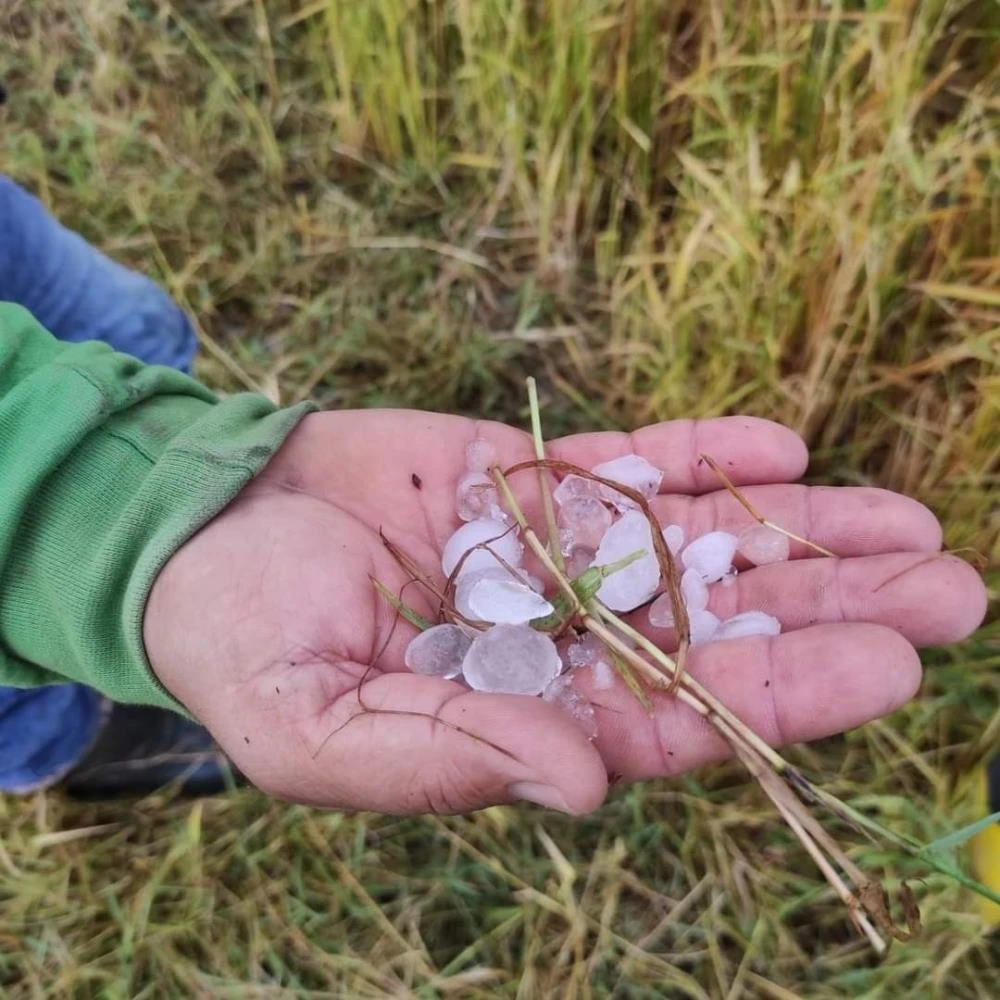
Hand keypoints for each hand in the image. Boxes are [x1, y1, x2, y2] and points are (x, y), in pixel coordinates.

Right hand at [144, 410, 986, 813]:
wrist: (201, 538)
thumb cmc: (242, 648)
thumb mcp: (315, 731)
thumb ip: (446, 758)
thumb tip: (586, 788)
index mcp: (522, 716)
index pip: (674, 714)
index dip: (781, 695)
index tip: (888, 668)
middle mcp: (558, 637)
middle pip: (714, 627)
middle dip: (829, 612)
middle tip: (950, 591)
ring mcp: (549, 550)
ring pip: (690, 542)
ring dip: (795, 533)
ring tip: (911, 524)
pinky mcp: (525, 478)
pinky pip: (627, 463)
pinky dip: (699, 456)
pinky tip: (783, 450)